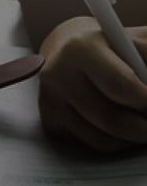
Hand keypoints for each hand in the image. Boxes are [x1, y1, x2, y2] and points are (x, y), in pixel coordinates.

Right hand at [37, 16, 146, 151]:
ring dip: (130, 140)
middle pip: (109, 118)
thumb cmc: (111, 46)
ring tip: (143, 128)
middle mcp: (58, 74)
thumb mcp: (137, 41)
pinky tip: (121, 129)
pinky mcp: (49, 120)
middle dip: (144, 130)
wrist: (66, 49)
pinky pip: (89, 144)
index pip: (119, 84)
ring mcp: (50, 100)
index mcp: (81, 49)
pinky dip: (113, 142)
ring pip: (101, 139)